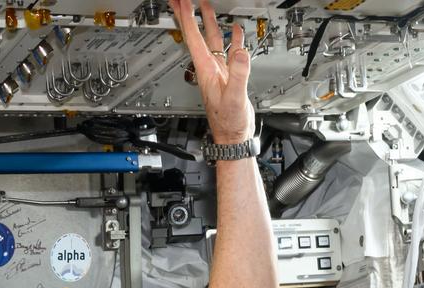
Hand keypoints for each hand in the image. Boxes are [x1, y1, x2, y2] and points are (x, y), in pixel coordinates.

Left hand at [171, 0, 254, 145]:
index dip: (188, 17)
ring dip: (208, 21)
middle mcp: (209, 67)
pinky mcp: (229, 75)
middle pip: (196, 34)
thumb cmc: (230, 123)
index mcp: (206, 70)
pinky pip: (229, 51)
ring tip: (204, 4)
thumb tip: (240, 53)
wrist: (234, 137)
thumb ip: (238, 76)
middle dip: (189, 15)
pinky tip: (235, 30)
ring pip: (212, 39)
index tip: (183, 1)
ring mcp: (219, 70)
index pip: (194, 37)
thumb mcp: (234, 98)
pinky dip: (233, 38)